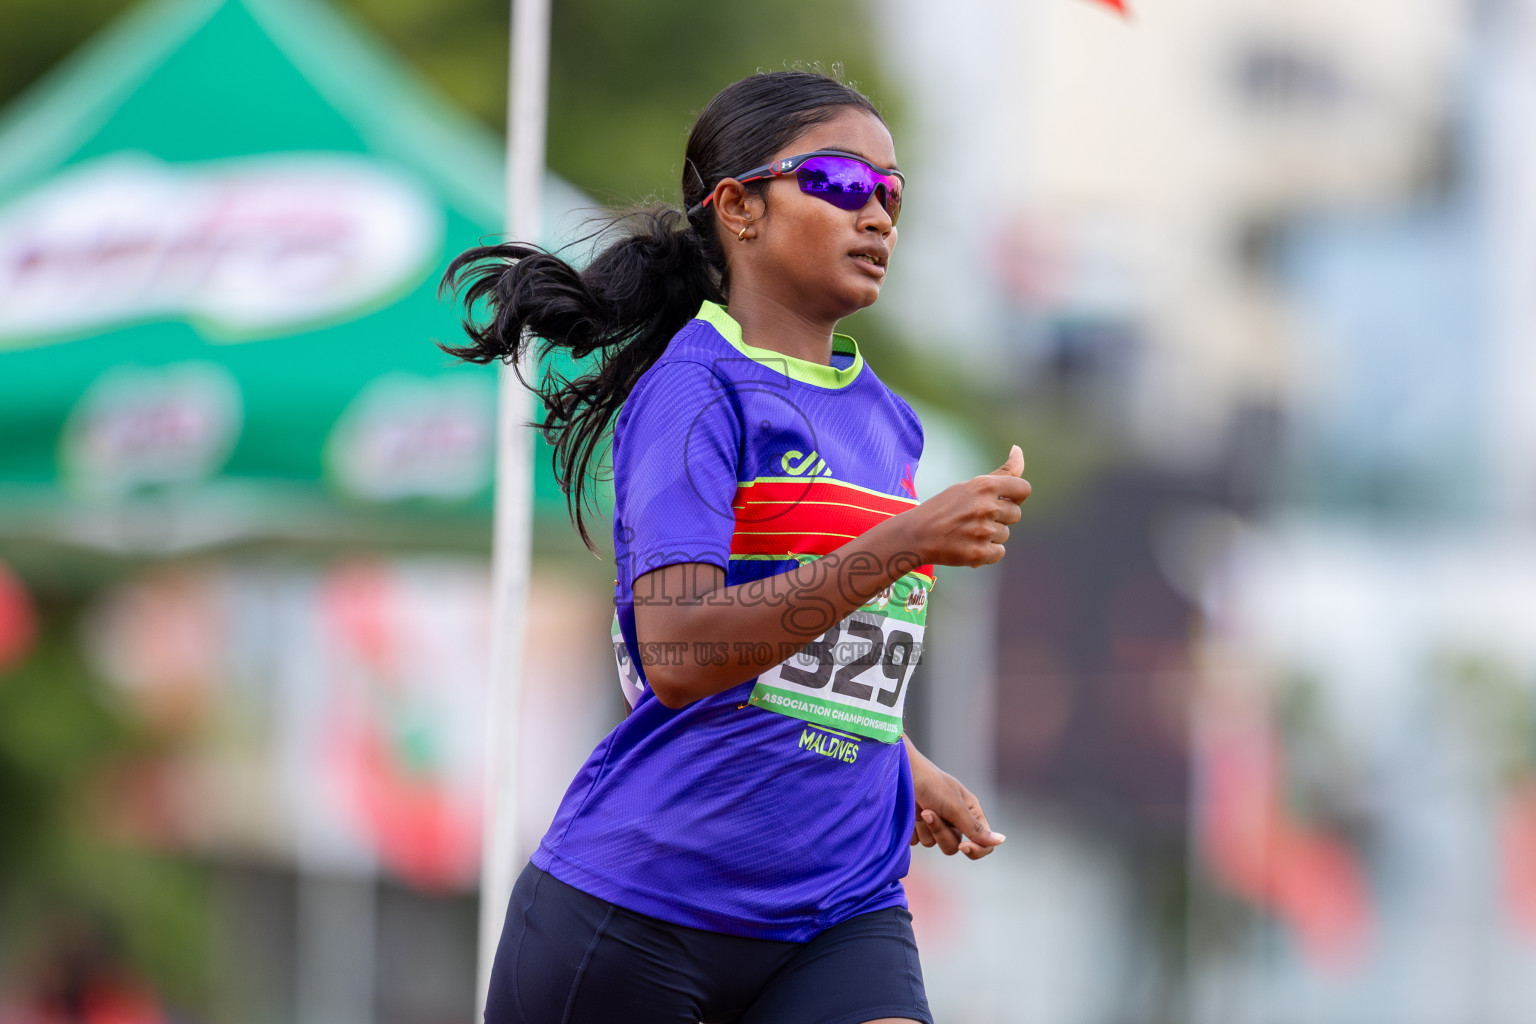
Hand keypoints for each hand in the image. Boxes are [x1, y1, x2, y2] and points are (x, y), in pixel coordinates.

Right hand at [901, 445, 1029, 567]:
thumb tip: (1018, 449)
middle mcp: (986, 507)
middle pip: (1016, 514)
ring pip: (1005, 534)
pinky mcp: (979, 553)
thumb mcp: (970, 486)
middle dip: (1000, 517)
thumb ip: (1001, 474)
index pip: (1024, 489)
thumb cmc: (945, 508)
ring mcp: (983, 532)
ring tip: (967, 532)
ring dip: (990, 535)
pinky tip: (968, 546)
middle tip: (975, 518)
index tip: (1001, 500)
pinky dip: (986, 553)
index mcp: (984, 486)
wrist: (915, 535)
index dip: (1016, 496)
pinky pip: (999, 552)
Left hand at [907, 744, 1004, 860]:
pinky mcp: (916, 827)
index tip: (964, 847)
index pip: (983, 842)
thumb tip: (1001, 841)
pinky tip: (910, 813)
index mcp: (970, 812)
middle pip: (954, 846)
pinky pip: (917, 841)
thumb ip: (975, 827)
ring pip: (934, 844)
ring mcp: (934, 824)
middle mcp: (954, 820)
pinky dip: (913, 829)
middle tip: (929, 813)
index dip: (976, 849)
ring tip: (920, 808)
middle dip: (941, 832)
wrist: (899, 773)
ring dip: (926, 829)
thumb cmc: (930, 783)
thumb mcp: (954, 805)